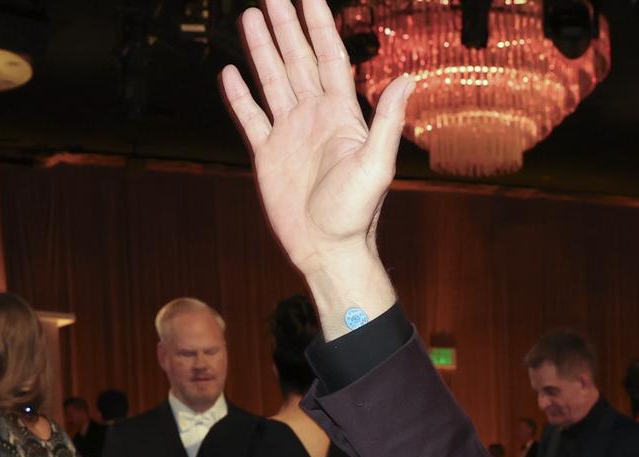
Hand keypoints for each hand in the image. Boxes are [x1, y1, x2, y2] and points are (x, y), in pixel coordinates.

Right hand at [221, 0, 412, 287]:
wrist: (329, 251)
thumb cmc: (357, 215)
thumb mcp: (377, 165)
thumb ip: (388, 119)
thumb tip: (408, 78)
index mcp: (340, 115)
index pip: (329, 57)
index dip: (318, 24)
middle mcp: (314, 117)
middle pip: (298, 60)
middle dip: (286, 27)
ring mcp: (290, 134)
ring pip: (273, 80)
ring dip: (262, 49)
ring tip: (251, 17)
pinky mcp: (268, 155)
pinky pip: (251, 117)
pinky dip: (240, 96)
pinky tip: (230, 73)